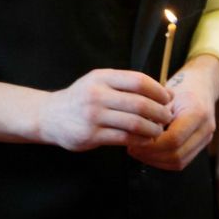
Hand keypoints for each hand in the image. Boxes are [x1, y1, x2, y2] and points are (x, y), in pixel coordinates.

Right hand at [40, 69, 173, 151]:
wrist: (50, 115)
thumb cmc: (82, 98)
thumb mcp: (98, 82)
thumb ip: (125, 85)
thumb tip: (163, 92)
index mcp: (101, 78)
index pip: (138, 81)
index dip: (158, 90)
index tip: (168, 98)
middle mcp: (97, 95)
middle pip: (139, 103)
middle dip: (160, 112)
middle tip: (167, 117)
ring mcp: (93, 116)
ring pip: (134, 123)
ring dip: (152, 128)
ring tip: (158, 130)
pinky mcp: (91, 135)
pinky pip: (124, 138)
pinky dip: (140, 140)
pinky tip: (146, 140)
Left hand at [127, 55, 218, 170]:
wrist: (201, 84)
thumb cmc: (180, 86)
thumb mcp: (164, 94)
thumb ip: (154, 114)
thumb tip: (135, 134)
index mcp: (197, 112)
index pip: (174, 138)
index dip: (152, 145)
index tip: (133, 142)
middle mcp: (205, 128)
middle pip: (177, 154)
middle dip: (151, 155)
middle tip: (132, 149)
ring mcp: (206, 138)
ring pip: (179, 162)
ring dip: (156, 160)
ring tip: (138, 151)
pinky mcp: (201, 145)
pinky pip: (182, 161)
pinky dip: (163, 161)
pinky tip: (149, 153)